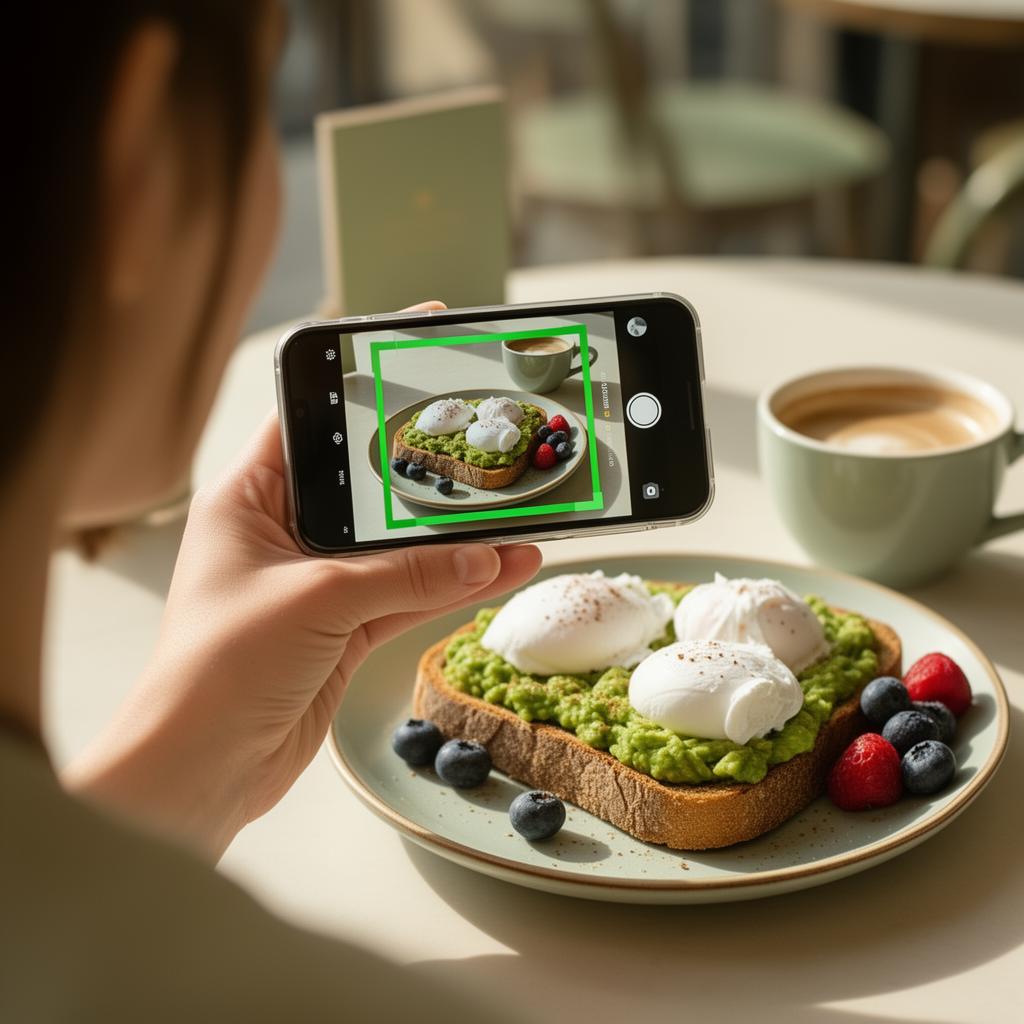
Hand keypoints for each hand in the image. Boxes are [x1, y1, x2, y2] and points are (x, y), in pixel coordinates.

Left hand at [66, 303, 542, 858]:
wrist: (197, 776)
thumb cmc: (212, 675)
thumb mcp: (310, 603)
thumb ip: (399, 575)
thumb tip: (478, 554)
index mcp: (250, 498)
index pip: (313, 418)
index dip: (363, 381)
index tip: (417, 343)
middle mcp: (285, 533)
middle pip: (372, 486)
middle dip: (431, 470)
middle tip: (490, 439)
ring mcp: (320, 584)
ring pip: (403, 547)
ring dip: (460, 538)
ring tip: (521, 516)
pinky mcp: (345, 629)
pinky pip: (412, 594)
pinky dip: (455, 584)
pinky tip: (502, 568)